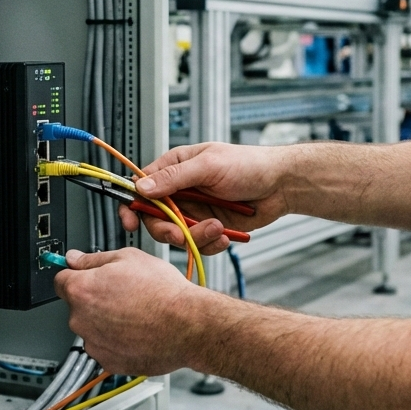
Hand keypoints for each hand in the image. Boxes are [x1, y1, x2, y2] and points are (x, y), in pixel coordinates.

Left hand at [54, 248, 207, 375]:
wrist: (186, 325)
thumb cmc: (162, 292)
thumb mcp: (128, 258)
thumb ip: (94, 259)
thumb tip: (74, 259)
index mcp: (82, 290)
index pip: (61, 280)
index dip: (75, 275)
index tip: (82, 276)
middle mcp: (81, 320)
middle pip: (78, 306)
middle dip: (95, 300)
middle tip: (123, 293)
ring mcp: (94, 344)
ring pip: (93, 328)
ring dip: (106, 322)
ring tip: (136, 314)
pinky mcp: (109, 362)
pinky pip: (107, 348)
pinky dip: (118, 342)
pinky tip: (138, 331)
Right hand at [120, 142, 292, 255]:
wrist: (280, 185)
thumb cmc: (249, 164)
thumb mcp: (209, 166)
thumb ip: (174, 177)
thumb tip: (142, 186)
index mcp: (175, 168)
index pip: (141, 187)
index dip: (132, 205)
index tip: (130, 222)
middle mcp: (181, 191)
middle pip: (155, 218)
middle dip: (167, 230)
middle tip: (180, 235)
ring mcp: (195, 211)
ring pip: (177, 235)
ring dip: (195, 238)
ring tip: (218, 229)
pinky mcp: (209, 227)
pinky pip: (198, 244)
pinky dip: (210, 244)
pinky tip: (226, 236)